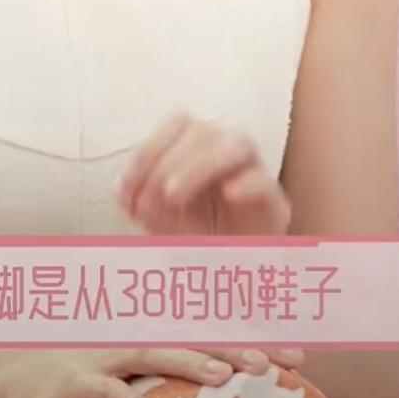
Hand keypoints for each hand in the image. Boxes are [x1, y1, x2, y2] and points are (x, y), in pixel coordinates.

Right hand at [0, 343, 303, 397]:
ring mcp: (104, 358)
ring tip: (219, 376)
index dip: (251, 343)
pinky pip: (101, 389)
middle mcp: (133, 342)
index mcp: (151, 341)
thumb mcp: (131, 374)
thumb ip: (170, 375)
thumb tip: (222, 381)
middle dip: (231, 349)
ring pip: (150, 355)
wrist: (19, 381)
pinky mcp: (76, 382)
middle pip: (188, 339)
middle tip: (271, 362)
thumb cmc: (84, 380)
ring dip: (185, 363)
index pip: (207, 337)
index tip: (296, 354)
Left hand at [115, 112, 293, 238]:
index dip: (149, 148)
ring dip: (200, 165)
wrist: (231, 275)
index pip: (178, 122)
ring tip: (173, 195)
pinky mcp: (274, 205)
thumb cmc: (195, 236)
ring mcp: (255, 174)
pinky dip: (246, 183)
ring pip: (238, 145)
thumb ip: (140, 200)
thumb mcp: (159, 218)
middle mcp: (228, 150)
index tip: (125, 186)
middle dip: (169, 162)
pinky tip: (227, 194)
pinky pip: (265, 181)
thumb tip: (123, 192)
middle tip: (152, 197)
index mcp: (200, 145)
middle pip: (204, 130)